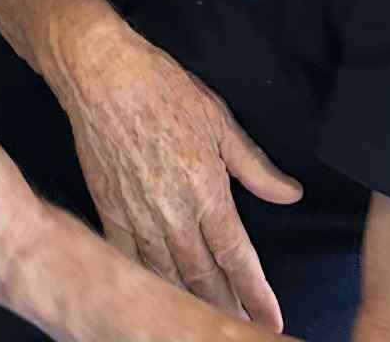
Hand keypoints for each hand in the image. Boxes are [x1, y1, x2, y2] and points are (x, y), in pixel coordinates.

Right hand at [59, 21, 299, 326]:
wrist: (100, 72)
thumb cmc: (161, 87)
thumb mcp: (218, 119)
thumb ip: (255, 166)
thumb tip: (289, 194)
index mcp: (206, 191)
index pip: (237, 258)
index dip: (256, 295)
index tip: (271, 322)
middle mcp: (173, 213)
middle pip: (204, 277)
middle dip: (226, 307)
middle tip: (242, 328)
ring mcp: (138, 214)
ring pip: (168, 275)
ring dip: (190, 301)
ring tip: (206, 320)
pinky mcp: (108, 207)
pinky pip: (129, 257)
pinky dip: (146, 280)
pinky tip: (157, 293)